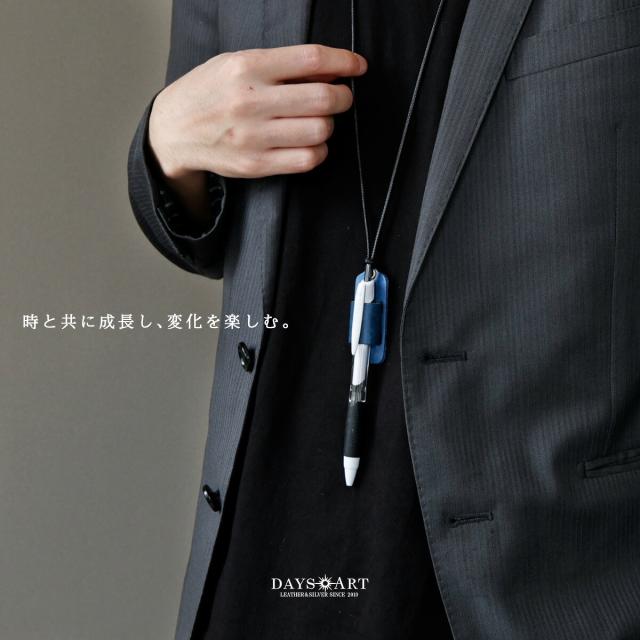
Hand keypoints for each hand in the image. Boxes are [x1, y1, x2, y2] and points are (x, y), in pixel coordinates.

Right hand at [148, 44, 367, 180]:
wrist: (173, 131)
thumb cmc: (208, 93)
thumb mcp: (235, 63)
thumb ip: (279, 65)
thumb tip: (328, 68)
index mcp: (247, 66)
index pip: (311, 59)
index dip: (344, 61)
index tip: (357, 66)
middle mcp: (251, 100)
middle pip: (323, 98)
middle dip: (343, 97)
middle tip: (341, 97)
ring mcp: (253, 136)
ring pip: (319, 130)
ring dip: (329, 125)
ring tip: (319, 121)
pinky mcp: (255, 164)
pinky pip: (307, 159)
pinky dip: (319, 151)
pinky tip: (312, 143)